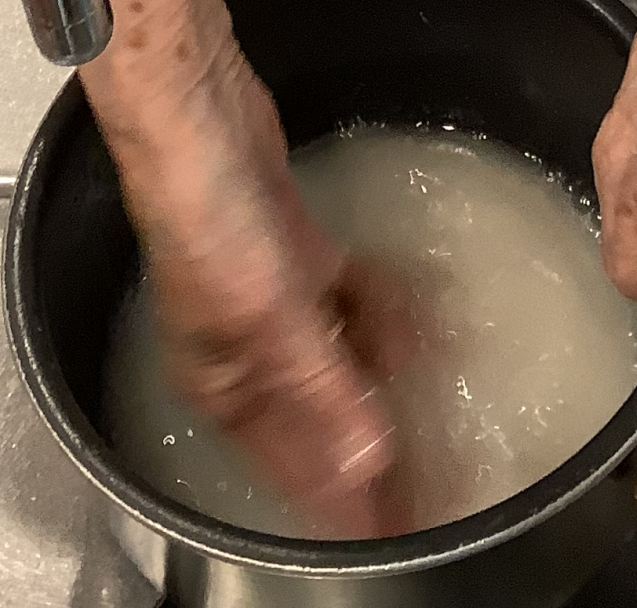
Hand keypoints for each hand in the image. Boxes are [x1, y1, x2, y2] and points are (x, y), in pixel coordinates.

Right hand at [81, 0, 408, 536]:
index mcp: (223, 383)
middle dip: (376, 449)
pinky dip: (388, 310)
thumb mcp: (267, 313)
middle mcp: (245, 349)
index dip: (347, 504)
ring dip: (390, 378)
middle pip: (323, 420)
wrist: (192, 106)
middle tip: (439, 477)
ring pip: (344, 358)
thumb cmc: (201, 208)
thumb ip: (320, 388)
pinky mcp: (296, 244)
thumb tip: (367, 462)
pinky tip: (426, 317)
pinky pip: (352, 296)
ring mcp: (273, 294)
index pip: (294, 470)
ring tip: (444, 402)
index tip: (402, 529)